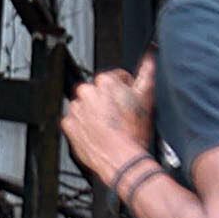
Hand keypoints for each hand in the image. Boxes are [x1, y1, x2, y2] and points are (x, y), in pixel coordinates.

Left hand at [61, 66, 156, 187]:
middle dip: (109, 101)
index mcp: (105, 81)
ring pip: (87, 107)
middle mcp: (86, 91)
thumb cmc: (133, 132)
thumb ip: (147, 73)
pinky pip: (76, 122)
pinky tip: (99, 133)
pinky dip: (85, 126)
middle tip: (121, 117)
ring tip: (110, 127)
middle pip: (100, 92)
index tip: (129, 102)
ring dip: (96, 114)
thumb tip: (149, 59)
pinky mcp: (68, 125)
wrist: (120, 158)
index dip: (126, 90)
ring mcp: (75, 108)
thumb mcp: (146, 98)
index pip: (116, 78)